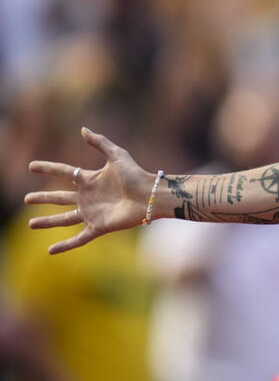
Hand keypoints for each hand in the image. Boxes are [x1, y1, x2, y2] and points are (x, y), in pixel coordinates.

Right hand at [25, 128, 153, 253]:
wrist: (150, 195)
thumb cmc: (137, 174)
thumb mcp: (117, 155)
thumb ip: (100, 142)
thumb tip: (83, 129)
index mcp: (90, 180)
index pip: (64, 172)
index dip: (48, 168)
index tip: (31, 166)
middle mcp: (88, 197)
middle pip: (59, 198)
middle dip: (43, 198)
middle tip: (26, 199)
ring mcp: (92, 213)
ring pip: (64, 219)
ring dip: (47, 222)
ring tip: (30, 224)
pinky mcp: (98, 227)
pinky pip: (78, 238)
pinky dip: (65, 246)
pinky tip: (50, 251)